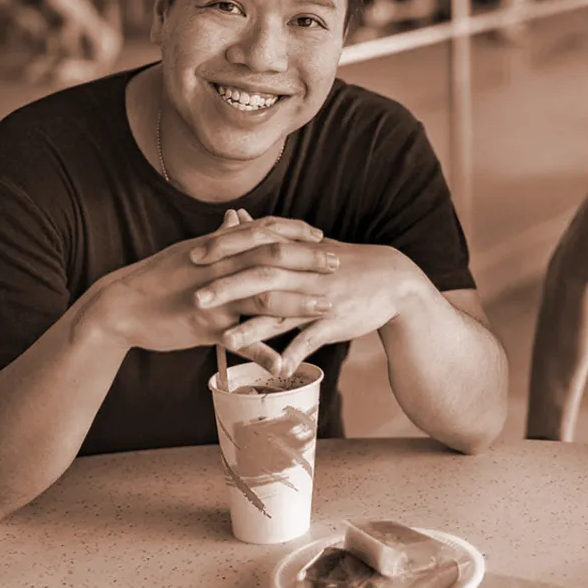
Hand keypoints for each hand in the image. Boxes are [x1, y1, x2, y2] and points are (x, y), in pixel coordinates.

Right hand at [89, 210, 330, 362]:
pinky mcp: (205, 327)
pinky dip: (263, 353)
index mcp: (217, 248)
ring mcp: (214, 298)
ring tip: (326, 308)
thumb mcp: (188, 252)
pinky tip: (285, 365)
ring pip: (264, 297)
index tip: (320, 236)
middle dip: (308, 262)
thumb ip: (219, 239)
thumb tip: (237, 219)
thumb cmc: (155, 278)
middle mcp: (219, 268)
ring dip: (298, 303)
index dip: (293, 232)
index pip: (263, 231)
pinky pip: (241, 341)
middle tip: (337, 265)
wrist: (119, 306)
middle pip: (272, 259)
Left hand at [196, 234, 425, 374]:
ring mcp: (321, 298)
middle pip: (263, 276)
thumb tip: (235, 218)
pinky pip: (312, 339)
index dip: (225, 249)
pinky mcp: (336, 322)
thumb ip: (267, 234)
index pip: (256, 244)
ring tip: (225, 341)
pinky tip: (276, 369)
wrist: (393, 281)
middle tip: (196, 298)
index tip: (194, 256)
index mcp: (297, 252)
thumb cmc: (344, 263)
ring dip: (254, 328)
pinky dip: (295, 354)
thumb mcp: (308, 244)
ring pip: (284, 312)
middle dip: (228, 288)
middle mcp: (306, 273)